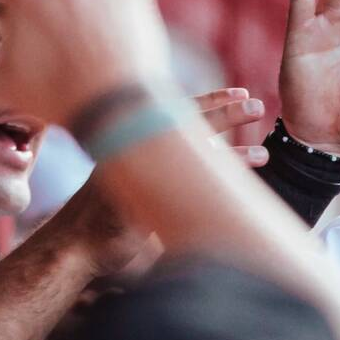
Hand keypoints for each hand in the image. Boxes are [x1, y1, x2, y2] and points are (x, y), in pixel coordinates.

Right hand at [43, 86, 268, 276]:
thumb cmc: (102, 216)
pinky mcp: (145, 204)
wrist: (73, 245)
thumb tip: (196, 155)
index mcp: (133, 140)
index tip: (240, 94)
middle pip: (188, 125)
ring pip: (194, 156)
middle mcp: (136, 151)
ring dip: (233, 153)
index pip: (177, 112)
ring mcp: (140, 176)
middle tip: (257, 105)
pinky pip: (189, 190)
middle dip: (226, 112)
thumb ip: (155, 162)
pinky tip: (243, 188)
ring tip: (266, 153)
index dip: (211, 101)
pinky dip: (218, 185)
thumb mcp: (129, 179)